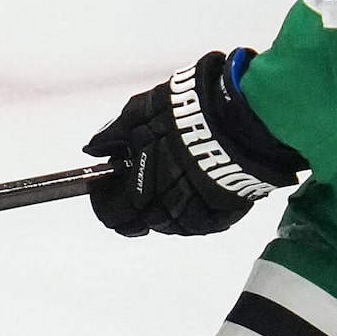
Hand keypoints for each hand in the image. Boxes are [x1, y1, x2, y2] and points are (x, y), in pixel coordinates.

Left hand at [83, 50, 305, 236]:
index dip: (105, 205)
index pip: (111, 213)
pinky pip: (202, 225)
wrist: (245, 115)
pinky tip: (196, 195)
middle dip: (134, 211)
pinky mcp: (225, 213)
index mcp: (141, 182)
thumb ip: (114, 133)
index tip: (107, 193)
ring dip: (165, 211)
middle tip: (138, 192)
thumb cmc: (190, 109)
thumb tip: (91, 148)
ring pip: (171, 226)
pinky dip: (195, 214)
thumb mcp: (142, 110)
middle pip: (141, 223)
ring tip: (170, 186)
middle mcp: (167, 203)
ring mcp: (197, 211)